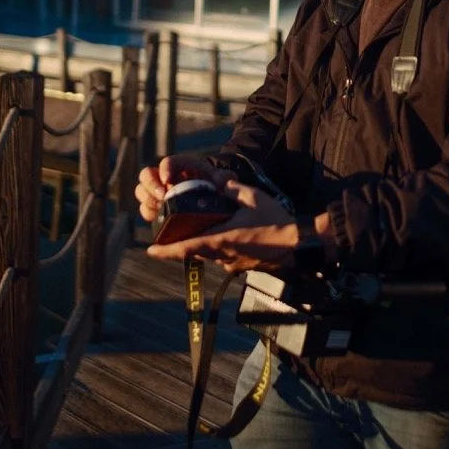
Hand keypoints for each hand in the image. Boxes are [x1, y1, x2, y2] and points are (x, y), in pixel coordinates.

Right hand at [134, 154, 236, 223]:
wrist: (214, 197)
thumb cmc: (218, 185)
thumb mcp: (224, 179)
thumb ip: (225, 177)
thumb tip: (219, 180)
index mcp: (180, 165)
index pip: (168, 162)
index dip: (165, 169)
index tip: (168, 180)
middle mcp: (164, 176)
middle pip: (146, 175)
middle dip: (151, 186)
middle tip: (162, 197)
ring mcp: (157, 191)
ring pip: (141, 191)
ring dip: (147, 200)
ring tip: (159, 208)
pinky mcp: (156, 207)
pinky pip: (144, 209)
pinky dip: (149, 213)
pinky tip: (158, 218)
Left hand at [148, 180, 296, 272]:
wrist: (299, 245)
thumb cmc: (276, 222)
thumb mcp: (252, 198)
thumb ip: (231, 189)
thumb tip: (218, 182)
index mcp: (221, 239)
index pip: (186, 247)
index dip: (166, 251)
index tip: (150, 251)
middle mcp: (223, 255)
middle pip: (195, 251)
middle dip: (182, 244)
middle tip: (171, 235)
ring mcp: (232, 263)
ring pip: (209, 255)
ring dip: (203, 244)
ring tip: (204, 230)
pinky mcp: (242, 266)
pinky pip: (224, 257)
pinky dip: (219, 247)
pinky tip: (229, 236)